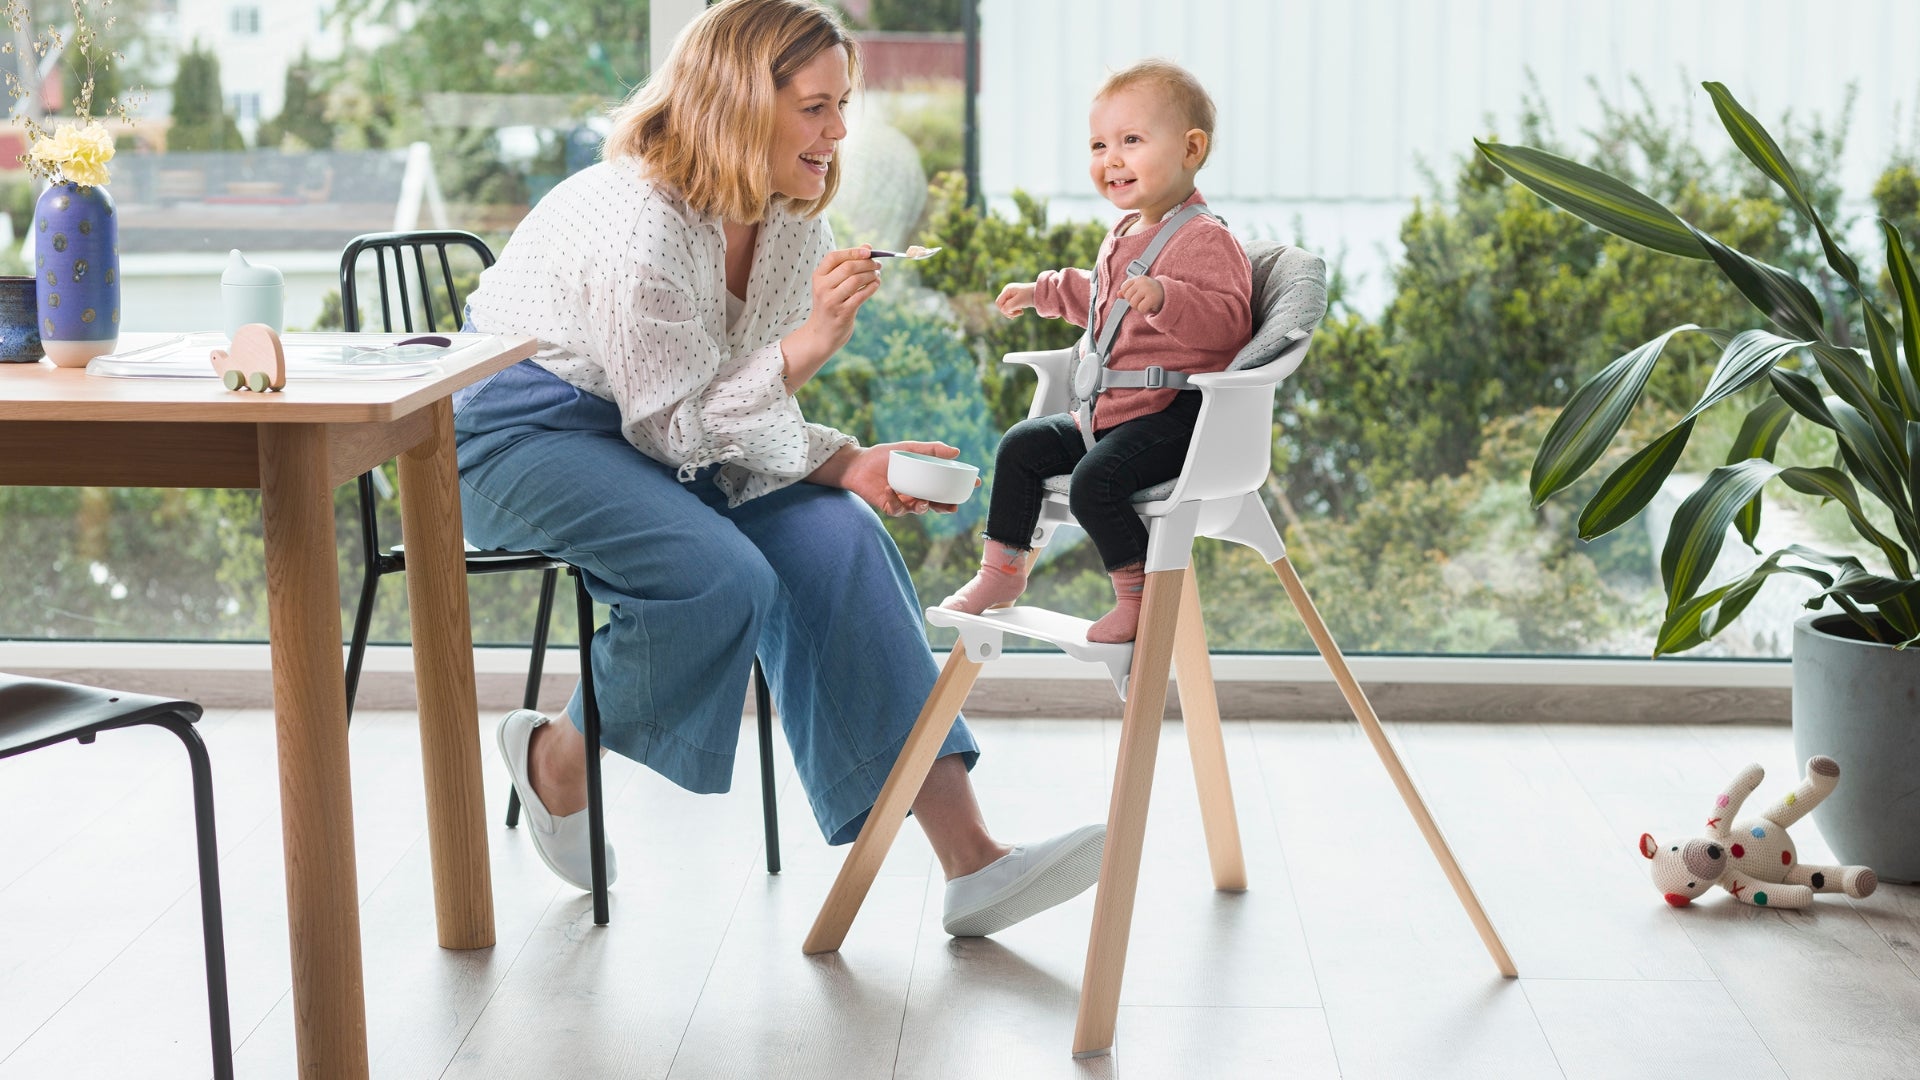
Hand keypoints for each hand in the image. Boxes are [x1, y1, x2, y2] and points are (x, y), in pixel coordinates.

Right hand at [784, 245, 881, 382]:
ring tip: (877, 274)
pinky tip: (876, 284)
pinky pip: (861, 295)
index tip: (868, 251)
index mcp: (818, 277)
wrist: (823, 333)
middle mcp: (822, 287)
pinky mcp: (843, 312)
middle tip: (878, 264)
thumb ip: (848, 264)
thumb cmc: (831, 303)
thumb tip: (867, 246)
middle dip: (867, 263)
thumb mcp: (833, 284)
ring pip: (856, 280)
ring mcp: (831, 301)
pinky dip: (872, 287)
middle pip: (848, 267)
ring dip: (871, 275)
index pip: (834, 257)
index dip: (852, 252)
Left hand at [811, 442, 975, 516]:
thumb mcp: (909, 448)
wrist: (858, 463)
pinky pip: (897, 508)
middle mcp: (916, 493)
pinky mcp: (889, 506)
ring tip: (923, 501)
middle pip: (936, 504)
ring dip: (923, 507)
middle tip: (952, 506)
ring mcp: (903, 501)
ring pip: (919, 510)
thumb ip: (931, 449)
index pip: (946, 487)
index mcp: (923, 481)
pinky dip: (895, 500)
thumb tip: (956, 451)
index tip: (974, 484)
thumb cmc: (884, 456)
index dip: (960, 488)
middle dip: (946, 507)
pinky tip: (890, 489)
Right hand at [995, 282, 1036, 317]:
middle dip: (1008, 312)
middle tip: (1018, 314)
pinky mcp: (1015, 298)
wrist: (1040, 293)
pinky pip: (1011, 307)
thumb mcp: (1019, 302)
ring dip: (1012, 312)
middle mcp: (1008, 291)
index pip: (999, 303)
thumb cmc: (1030, 296)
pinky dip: (1015, 311)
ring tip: (1020, 312)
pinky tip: (1021, 312)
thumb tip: (1002, 311)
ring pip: (1006, 307)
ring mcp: (1011, 295)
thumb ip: (1009, 306)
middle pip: (1002, 305)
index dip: (1003, 310)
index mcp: (1007, 290)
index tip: (1013, 313)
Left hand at [1116, 274, 1164, 313]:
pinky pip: (1140, 308)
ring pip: (1133, 303)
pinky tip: (1148, 307)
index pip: (1124, 287)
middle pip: (1127, 296)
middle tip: (1141, 301)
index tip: (1136, 296)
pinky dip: (1143, 311)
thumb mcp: (1139, 289)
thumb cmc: (1151, 292)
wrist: (1168, 294)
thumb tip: (1118, 294)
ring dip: (1138, 307)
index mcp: (1138, 279)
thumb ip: (1128, 291)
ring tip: (1145, 304)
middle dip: (1133, 302)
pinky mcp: (1152, 298)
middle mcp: (1142, 282)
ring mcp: (1147, 289)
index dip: (1127, 295)